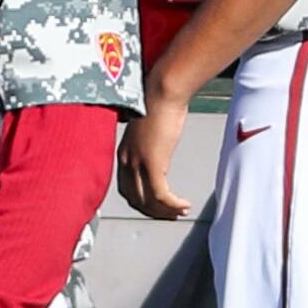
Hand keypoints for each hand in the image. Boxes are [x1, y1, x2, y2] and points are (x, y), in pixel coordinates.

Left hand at [116, 101, 190, 219]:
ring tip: (180, 211)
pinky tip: (184, 205)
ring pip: (148, 200)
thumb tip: (158, 152)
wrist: (162, 93)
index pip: (126, 188)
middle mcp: (126, 161)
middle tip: (170, 214)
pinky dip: (173, 204)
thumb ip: (148, 145)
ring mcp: (138, 163)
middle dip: (154, 211)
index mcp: (123, 153)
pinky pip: (161, 194)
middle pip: (135, 199)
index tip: (157, 206)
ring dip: (165, 210)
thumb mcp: (148, 130)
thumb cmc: (158, 105)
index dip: (142, 202)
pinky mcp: (153, 163)